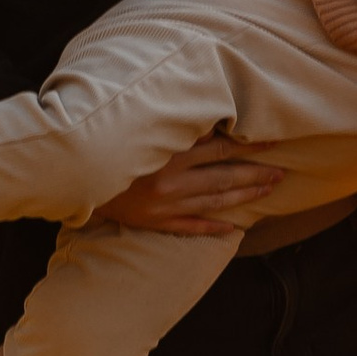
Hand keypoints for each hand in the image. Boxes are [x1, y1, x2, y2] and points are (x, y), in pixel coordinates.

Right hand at [96, 132, 286, 235]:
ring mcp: (165, 206)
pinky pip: (190, 227)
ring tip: (267, 192)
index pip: (220, 150)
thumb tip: (213, 126)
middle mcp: (172, 182)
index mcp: (170, 155)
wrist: (76, 176)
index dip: (248, 147)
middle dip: (255, 176)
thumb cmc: (112, 145)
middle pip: (224, 179)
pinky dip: (213, 227)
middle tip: (280, 174)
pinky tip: (234, 229)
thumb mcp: (145, 131)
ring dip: (244, 198)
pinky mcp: (155, 222)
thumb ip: (179, 130)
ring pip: (214, 203)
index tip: (271, 144)